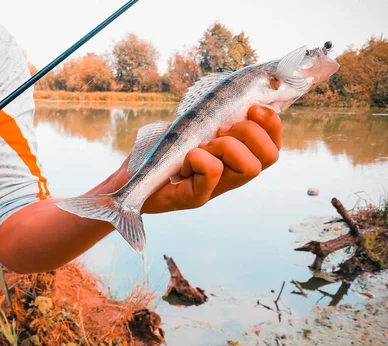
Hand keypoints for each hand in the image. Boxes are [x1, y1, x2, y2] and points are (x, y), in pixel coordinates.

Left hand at [106, 106, 281, 213]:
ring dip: (227, 146)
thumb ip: (209, 114)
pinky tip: (184, 159)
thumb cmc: (156, 153)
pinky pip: (213, 172)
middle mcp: (230, 177)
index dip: (271, 124)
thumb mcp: (186, 127)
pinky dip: (200, 158)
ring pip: (249, 168)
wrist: (126, 182)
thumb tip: (232, 91)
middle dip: (250, 133)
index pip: (273, 146)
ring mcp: (214, 190)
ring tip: (202, 145)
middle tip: (219, 130)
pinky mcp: (195, 199)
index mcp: (234, 160)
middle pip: (270, 157)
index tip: (250, 108)